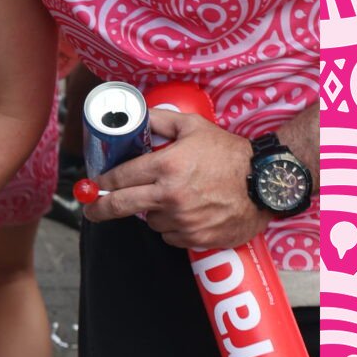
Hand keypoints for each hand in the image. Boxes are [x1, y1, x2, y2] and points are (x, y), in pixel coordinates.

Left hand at [83, 107, 258, 249]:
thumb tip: (133, 117)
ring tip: (173, 197)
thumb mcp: (193, 126)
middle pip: (121, 207)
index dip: (101, 183)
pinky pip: (170, 235)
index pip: (120, 178)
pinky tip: (188, 212)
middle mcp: (170, 196)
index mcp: (165, 167)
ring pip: (149, 221)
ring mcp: (182, 220)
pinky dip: (172, 226)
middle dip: (99, 210)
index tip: (94, 186)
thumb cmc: (230, 153)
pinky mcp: (196, 238)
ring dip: (152, 212)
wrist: (266, 183)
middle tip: (90, 211)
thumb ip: (159, 120)